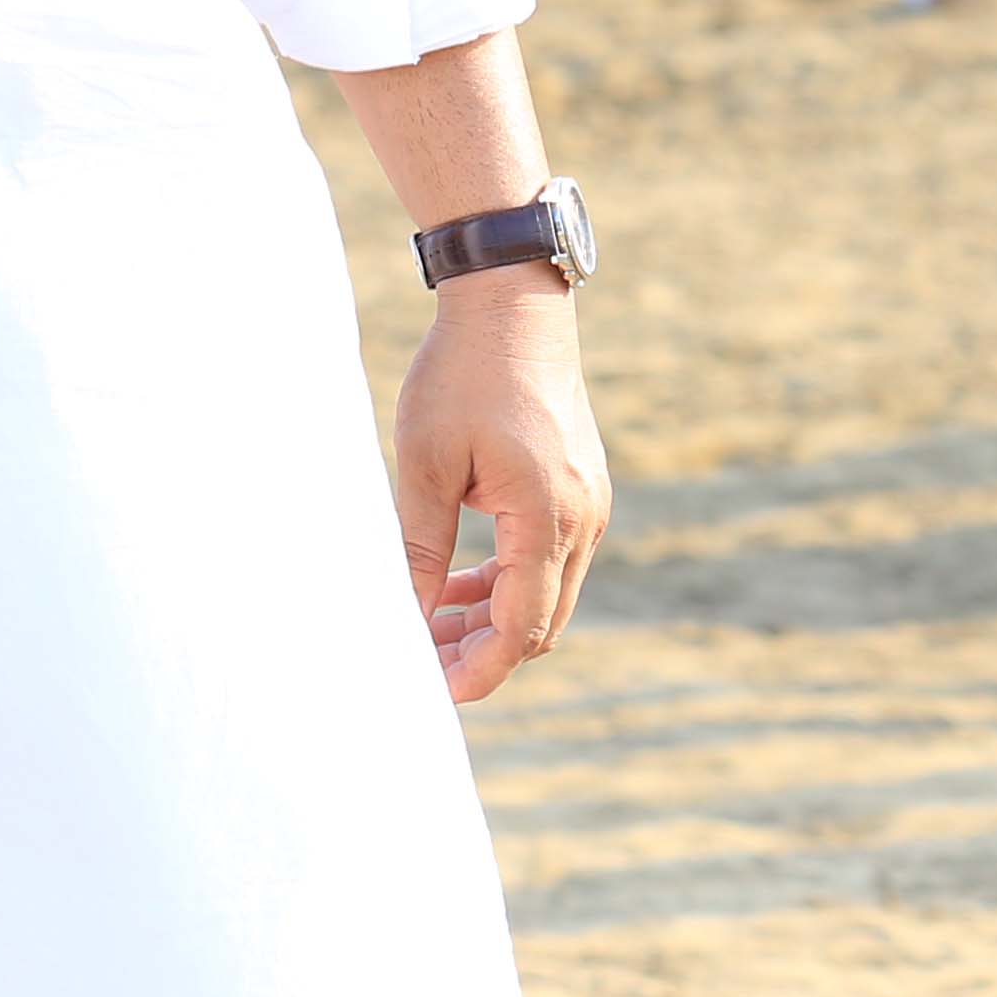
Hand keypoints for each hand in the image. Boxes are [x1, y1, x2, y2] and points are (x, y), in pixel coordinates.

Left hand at [394, 275, 609, 706]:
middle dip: (483, 652)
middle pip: (541, 623)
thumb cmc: (462, 376)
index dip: (477, 671)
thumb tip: (406, 619)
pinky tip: (460, 580)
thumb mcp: (425, 466)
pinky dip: (511, 581)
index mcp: (547, 516)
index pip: (520, 628)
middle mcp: (584, 517)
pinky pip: (552, 559)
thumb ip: (420, 551)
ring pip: (549, 595)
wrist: (511, 303)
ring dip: (495, 618)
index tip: (432, 693)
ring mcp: (590, 503)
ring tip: (431, 622)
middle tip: (420, 659)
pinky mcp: (582, 488)